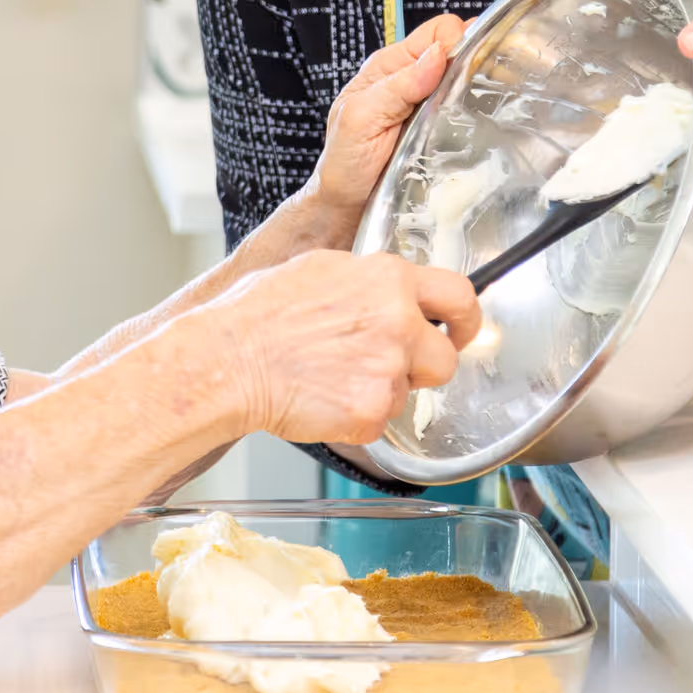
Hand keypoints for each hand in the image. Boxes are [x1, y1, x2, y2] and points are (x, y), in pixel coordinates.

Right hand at [201, 250, 480, 445]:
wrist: (227, 360)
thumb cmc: (257, 314)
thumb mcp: (321, 269)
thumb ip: (369, 282)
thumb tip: (389, 293)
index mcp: (389, 279)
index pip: (460, 295)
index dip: (464, 320)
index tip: (459, 331)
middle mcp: (398, 321)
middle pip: (445, 359)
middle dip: (421, 368)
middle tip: (382, 367)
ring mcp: (388, 369)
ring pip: (409, 394)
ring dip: (381, 392)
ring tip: (332, 378)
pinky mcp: (371, 412)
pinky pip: (380, 422)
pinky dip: (356, 419)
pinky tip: (322, 399)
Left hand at [296, 15, 467, 241]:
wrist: (347, 205)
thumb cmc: (345, 162)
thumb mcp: (361, 118)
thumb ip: (396, 85)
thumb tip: (436, 55)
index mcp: (390, 67)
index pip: (437, 32)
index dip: (457, 41)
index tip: (465, 66)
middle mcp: (412, 80)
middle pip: (458, 51)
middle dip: (476, 61)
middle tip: (485, 86)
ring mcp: (429, 105)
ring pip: (466, 80)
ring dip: (479, 88)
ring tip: (486, 105)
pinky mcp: (440, 128)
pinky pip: (466, 111)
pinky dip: (476, 112)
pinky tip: (480, 123)